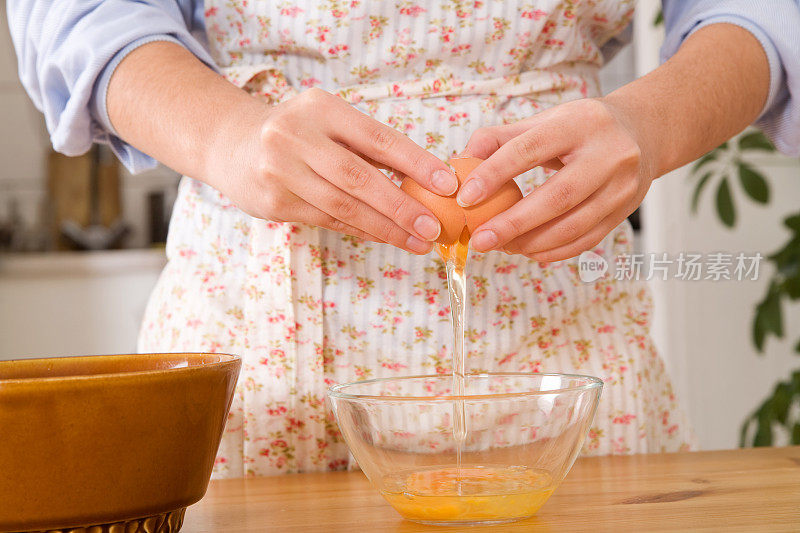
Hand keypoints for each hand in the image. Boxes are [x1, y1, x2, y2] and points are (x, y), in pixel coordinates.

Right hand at [212, 88, 458, 253]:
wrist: (232, 145)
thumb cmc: (298, 133)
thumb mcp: (328, 122)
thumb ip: (368, 147)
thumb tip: (427, 180)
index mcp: (321, 108)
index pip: (378, 138)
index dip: (416, 162)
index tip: (447, 184)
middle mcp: (296, 136)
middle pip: (359, 177)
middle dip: (402, 206)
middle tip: (434, 227)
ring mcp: (280, 170)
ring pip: (343, 205)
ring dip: (385, 228)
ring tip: (417, 241)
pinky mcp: (272, 202)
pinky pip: (327, 219)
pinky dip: (361, 230)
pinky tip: (385, 237)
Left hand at [456, 98, 653, 261]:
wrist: (642, 133)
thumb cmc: (580, 128)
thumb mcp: (544, 121)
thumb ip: (500, 138)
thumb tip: (460, 162)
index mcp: (580, 124)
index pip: (530, 149)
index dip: (494, 174)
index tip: (465, 197)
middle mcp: (608, 154)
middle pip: (557, 197)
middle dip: (513, 223)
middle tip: (480, 239)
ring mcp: (622, 186)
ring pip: (574, 225)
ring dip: (531, 243)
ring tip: (501, 247)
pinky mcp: (626, 211)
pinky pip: (586, 240)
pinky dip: (554, 251)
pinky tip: (528, 251)